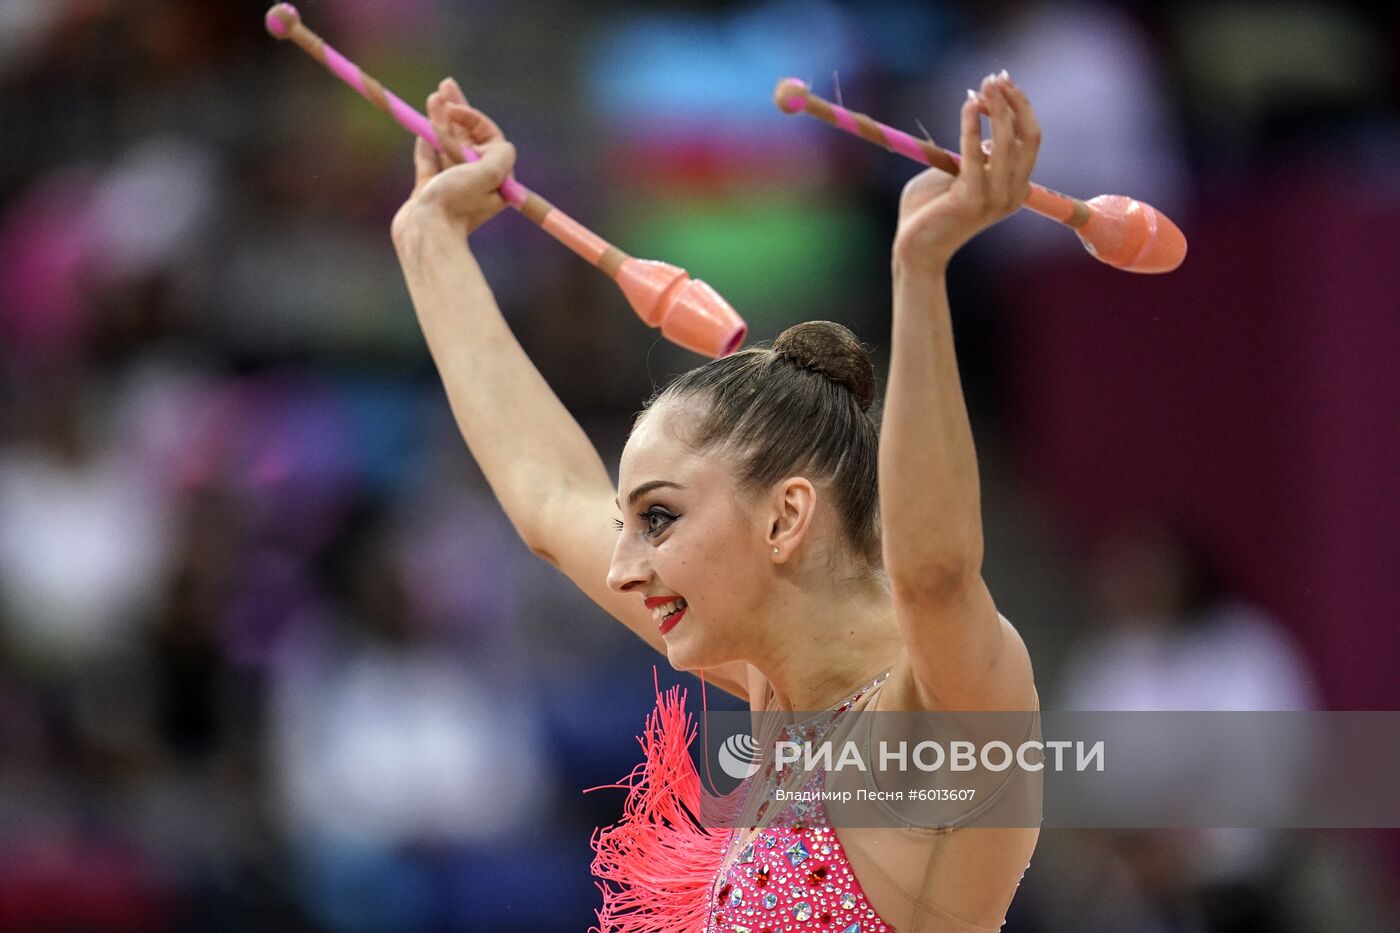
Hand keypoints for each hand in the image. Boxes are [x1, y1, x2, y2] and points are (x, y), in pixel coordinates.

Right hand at [391, 77, 516, 243]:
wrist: (424, 232)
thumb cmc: (455, 203)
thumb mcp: (490, 175)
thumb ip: (500, 153)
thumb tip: (501, 144)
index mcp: (495, 179)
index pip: (488, 137)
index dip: (472, 118)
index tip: (453, 108)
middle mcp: (475, 181)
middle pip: (467, 137)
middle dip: (457, 109)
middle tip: (446, 85)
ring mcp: (451, 184)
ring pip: (446, 144)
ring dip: (439, 120)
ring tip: (433, 97)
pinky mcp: (428, 189)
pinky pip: (429, 159)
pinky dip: (427, 142)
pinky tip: (424, 126)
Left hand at [892, 71, 1040, 274]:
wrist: (913, 249)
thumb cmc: (928, 211)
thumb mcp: (954, 173)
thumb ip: (969, 152)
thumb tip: (978, 118)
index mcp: (1014, 189)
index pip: (1029, 140)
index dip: (1020, 107)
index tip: (1002, 82)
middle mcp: (1012, 194)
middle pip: (1027, 137)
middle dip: (1014, 102)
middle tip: (995, 77)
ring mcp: (994, 199)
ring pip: (1006, 143)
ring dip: (996, 109)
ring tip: (982, 86)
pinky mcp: (971, 200)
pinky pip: (974, 154)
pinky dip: (971, 125)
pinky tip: (967, 105)